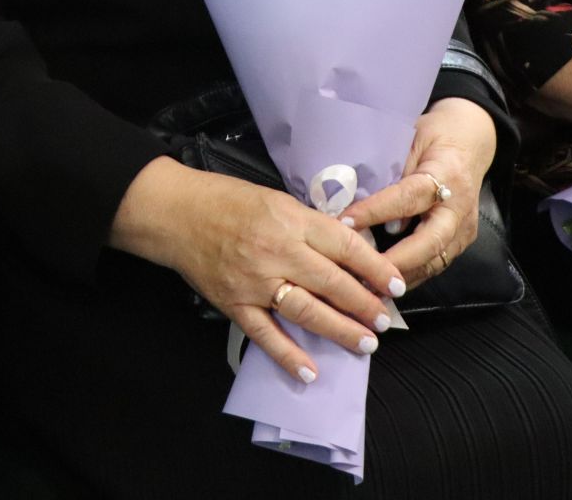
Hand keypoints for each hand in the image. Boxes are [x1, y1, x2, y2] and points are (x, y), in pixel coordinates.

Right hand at [113, 157, 404, 383]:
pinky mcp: (235, 303)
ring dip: (340, 330)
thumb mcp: (277, 199)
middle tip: (384, 320)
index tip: (396, 284)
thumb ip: (311, 226)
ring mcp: (255, 281)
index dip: (375, 268)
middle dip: (364, 305)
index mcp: (291, 221)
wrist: (176, 213)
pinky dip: (288, 355)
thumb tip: (351, 248)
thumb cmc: (226, 200)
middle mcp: (277, 252)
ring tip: (365, 343)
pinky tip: (310, 372)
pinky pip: (265, 334)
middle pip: (332, 283)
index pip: (345, 247)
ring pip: (307, 311)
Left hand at [342, 97, 498, 289]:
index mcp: (446, 174)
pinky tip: (384, 284)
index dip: (376, 211)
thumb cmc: (435, 134)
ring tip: (367, 287)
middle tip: (361, 275)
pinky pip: (435, 264)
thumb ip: (391, 169)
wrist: (471, 139)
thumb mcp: (410, 138)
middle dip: (394, 262)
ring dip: (400, 276)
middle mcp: (459, 206)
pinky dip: (410, 276)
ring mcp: (464, 228)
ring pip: (434, 261)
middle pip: (429, 242)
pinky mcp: (462, 241)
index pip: (408, 197)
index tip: (345, 223)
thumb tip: (355, 197)